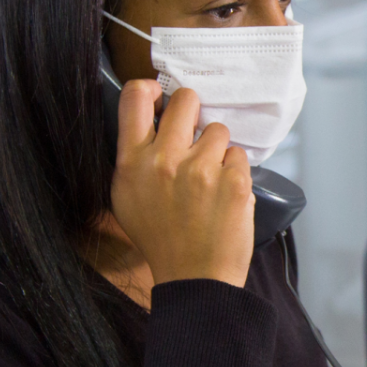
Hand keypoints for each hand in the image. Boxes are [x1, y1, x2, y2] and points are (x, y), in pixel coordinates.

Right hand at [109, 79, 254, 287]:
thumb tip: (153, 122)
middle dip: (193, 112)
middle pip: (187, 100)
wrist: (194, 278)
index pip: (135, 97)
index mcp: (131, 162)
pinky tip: (224, 195)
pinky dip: (235, 171)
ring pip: (217, 130)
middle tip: (194, 135)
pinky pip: (238, 155)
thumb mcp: (128, 198)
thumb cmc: (161, 239)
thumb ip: (136, 158)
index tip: (161, 97)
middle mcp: (164, 160)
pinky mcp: (233, 181)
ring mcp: (201, 169)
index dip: (151, 89)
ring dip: (216, 149)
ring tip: (209, 180)